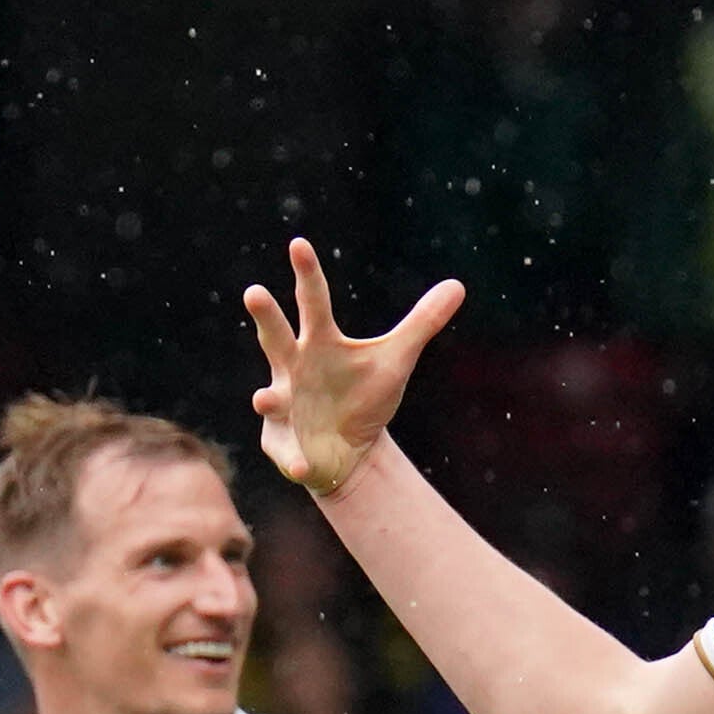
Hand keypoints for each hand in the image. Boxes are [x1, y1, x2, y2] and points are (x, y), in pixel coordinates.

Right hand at [243, 239, 463, 500]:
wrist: (350, 450)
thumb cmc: (364, 395)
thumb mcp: (396, 359)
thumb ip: (422, 322)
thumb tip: (458, 285)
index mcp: (319, 343)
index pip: (314, 302)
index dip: (308, 275)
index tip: (299, 243)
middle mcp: (293, 368)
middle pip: (275, 337)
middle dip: (266, 318)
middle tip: (254, 291)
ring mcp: (282, 406)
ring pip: (268, 397)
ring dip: (267, 398)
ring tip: (265, 399)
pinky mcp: (282, 445)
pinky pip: (287, 455)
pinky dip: (294, 462)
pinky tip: (305, 470)